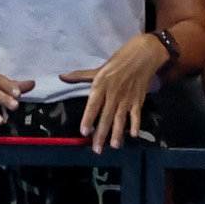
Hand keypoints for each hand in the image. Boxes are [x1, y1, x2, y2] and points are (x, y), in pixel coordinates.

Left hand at [59, 34, 162, 152]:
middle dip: (101, 133)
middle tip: (97, 149)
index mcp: (102, 85)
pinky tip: (133, 135)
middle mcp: (114, 93)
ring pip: (121, 118)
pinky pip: (136, 113)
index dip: (89, 118)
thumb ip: (80, 76)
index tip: (84, 132)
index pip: (94, 105)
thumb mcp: (99, 68)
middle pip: (106, 116)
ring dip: (118, 132)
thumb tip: (61, 77)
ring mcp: (127, 97)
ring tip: (114, 146)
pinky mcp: (138, 98)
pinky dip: (136, 124)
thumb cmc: (119, 60)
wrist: (144, 53)